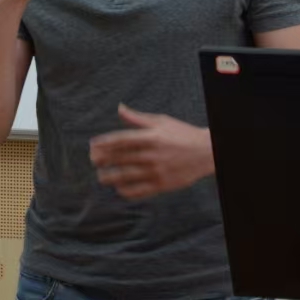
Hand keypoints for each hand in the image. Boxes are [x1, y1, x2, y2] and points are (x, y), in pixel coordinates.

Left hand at [89, 104, 214, 199]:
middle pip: (120, 158)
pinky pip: (138, 191)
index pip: (121, 139)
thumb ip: (137, 118)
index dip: (104, 142)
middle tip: (93, 160)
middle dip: (103, 159)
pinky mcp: (161, 185)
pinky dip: (125, 191)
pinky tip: (118, 189)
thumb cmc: (182, 134)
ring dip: (110, 177)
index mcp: (151, 136)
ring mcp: (156, 171)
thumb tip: (119, 108)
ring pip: (126, 176)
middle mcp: (152, 154)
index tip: (93, 145)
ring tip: (102, 177)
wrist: (206, 152)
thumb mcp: (161, 121)